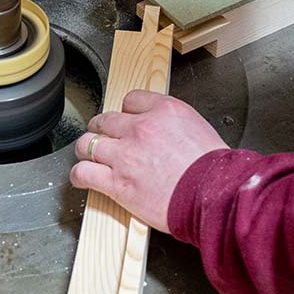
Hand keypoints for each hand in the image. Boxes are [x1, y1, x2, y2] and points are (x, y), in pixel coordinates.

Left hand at [71, 92, 227, 232]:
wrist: (213, 194)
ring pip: (87, 143)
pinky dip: (79, 174)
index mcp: (164, 110)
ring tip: (87, 154)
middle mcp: (141, 128)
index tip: (127, 119)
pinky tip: (81, 177)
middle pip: (105, 120)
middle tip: (103, 136)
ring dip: (86, 148)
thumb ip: (174, 124)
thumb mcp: (198, 128)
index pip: (132, 99)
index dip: (127, 111)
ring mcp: (126, 156)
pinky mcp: (117, 183)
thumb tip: (165, 131)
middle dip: (102, 128)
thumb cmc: (213, 169)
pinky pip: (84, 172)